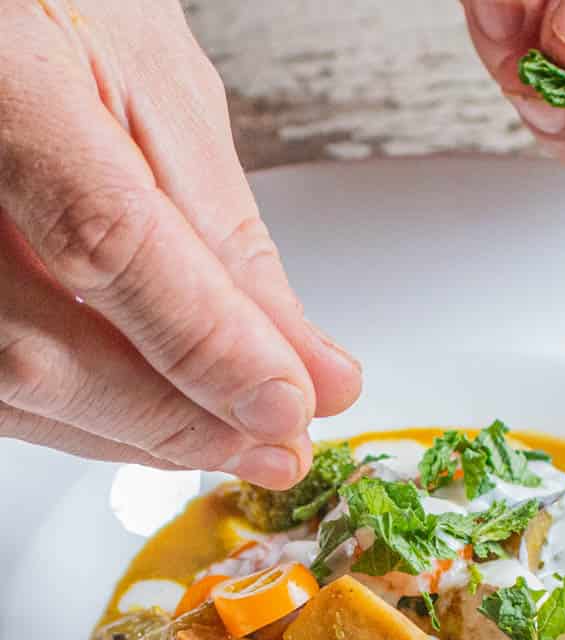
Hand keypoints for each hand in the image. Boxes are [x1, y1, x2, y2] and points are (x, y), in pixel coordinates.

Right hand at [0, 0, 360, 488]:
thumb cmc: (51, 11)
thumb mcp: (160, 94)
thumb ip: (228, 236)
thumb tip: (309, 366)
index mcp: (2, 87)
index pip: (104, 243)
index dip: (205, 344)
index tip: (289, 404)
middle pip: (41, 352)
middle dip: (184, 422)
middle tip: (279, 446)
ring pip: (15, 391)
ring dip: (143, 434)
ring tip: (235, 436)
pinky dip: (93, 413)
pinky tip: (159, 411)